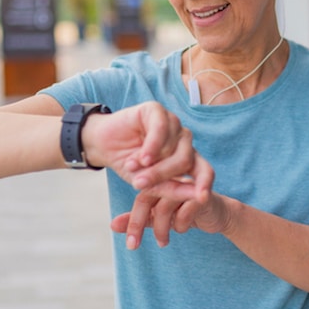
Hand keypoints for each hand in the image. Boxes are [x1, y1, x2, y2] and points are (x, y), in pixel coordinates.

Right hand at [82, 102, 211, 196]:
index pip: (205, 170)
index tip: (202, 198)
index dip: (205, 183)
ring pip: (173, 146)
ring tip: (131, 167)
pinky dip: (151, 146)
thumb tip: (198, 198)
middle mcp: (183, 140)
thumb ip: (171, 189)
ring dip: (152, 163)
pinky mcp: (157, 110)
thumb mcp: (148, 184)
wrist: (103, 145)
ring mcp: (173, 124)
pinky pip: (162, 128)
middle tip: (139, 184)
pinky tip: (141, 157)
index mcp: (187, 159)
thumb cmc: (129, 165)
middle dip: (162, 175)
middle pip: (185, 160)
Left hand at [110, 172, 233, 248]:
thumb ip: (139, 218)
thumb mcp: (160, 216)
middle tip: (133, 246)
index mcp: (160, 180)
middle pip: (148, 196)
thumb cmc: (185, 211)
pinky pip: (186, 210)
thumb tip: (112, 225)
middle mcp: (172, 178)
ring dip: (162, 228)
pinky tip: (182, 230)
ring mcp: (187, 184)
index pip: (141, 196)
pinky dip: (181, 224)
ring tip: (163, 243)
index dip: (132, 220)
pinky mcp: (203, 194)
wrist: (217, 213)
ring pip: (165, 204)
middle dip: (139, 223)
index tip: (130, 244)